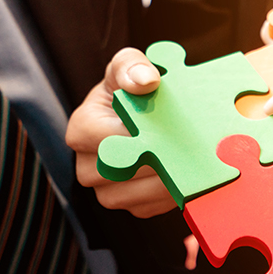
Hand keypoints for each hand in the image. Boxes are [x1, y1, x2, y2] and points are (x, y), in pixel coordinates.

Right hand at [66, 48, 176, 217]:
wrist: (148, 114)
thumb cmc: (132, 89)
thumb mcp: (128, 66)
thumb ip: (131, 66)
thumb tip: (145, 80)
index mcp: (81, 129)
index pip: (100, 139)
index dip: (132, 134)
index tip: (160, 127)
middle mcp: (88, 165)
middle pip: (116, 173)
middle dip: (151, 160)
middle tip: (184, 148)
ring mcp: (108, 189)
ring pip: (132, 196)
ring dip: (163, 180)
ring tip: (191, 162)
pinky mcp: (133, 205)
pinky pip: (150, 207)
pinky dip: (171, 194)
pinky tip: (190, 176)